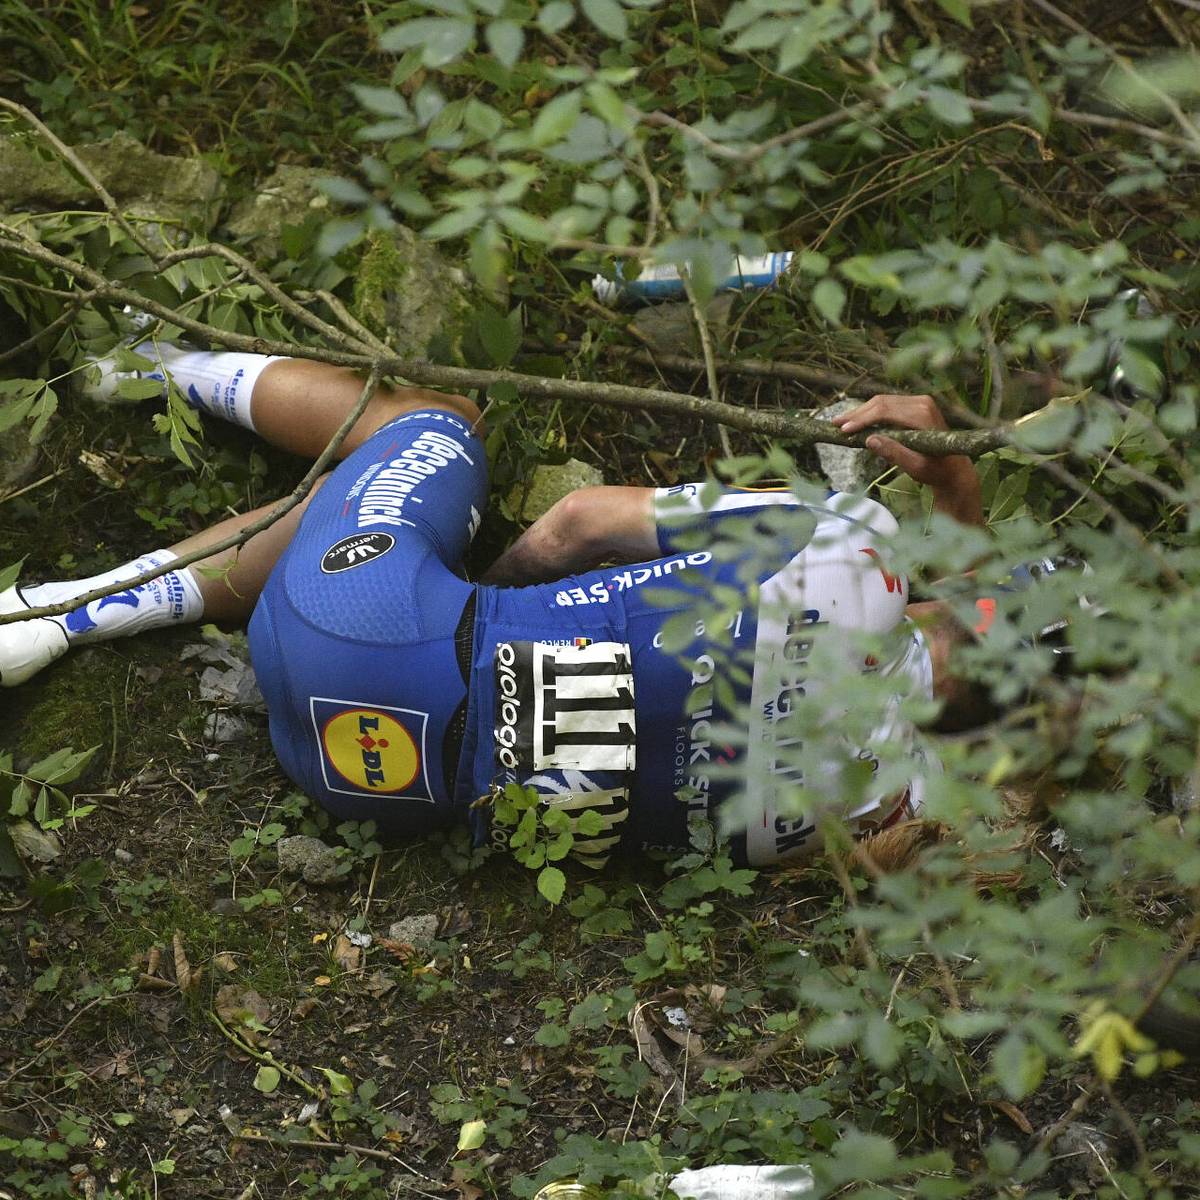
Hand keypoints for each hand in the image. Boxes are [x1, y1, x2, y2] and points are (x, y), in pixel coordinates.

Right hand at [830, 394, 982, 524]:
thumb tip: (869, 440)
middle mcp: (922, 402)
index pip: (884, 411)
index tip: (843, 430)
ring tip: (841, 423)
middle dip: (856, 414)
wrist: (954, 468)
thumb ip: (894, 453)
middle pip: (881, 402)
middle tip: (835, 424)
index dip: (861, 419)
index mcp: (923, 415)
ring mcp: (920, 401)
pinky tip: (857, 421)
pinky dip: (871, 413)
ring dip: (861, 412)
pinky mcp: (917, 405)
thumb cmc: (935, 471)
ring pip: (882, 402)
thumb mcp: (915, 467)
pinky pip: (888, 405)